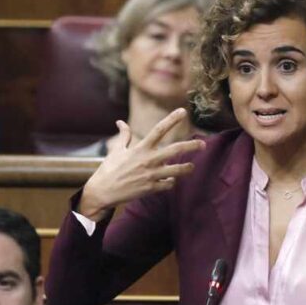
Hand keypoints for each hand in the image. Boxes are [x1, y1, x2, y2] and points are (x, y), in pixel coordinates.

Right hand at [79, 108, 205, 220]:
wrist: (102, 192)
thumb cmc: (108, 170)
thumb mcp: (116, 150)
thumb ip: (124, 136)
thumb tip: (120, 122)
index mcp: (140, 148)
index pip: (159, 130)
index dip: (172, 119)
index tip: (183, 112)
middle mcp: (148, 160)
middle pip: (175, 150)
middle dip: (191, 146)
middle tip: (203, 144)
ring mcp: (151, 175)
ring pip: (177, 170)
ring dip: (187, 168)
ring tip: (191, 167)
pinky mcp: (151, 188)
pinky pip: (168, 184)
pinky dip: (171, 182)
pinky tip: (170, 181)